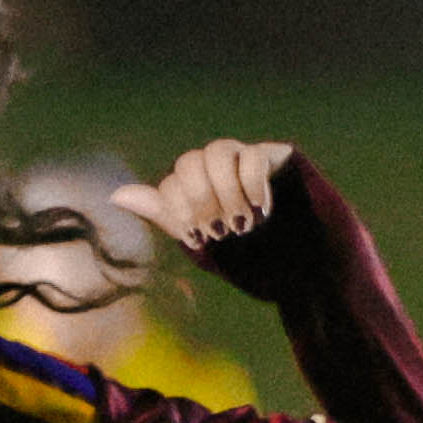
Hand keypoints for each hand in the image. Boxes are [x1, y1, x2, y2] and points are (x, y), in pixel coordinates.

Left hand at [123, 138, 295, 255]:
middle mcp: (218, 170)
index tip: (199, 239)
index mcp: (197, 191)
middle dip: (199, 200)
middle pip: (189, 161)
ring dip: (224, 192)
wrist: (306, 271)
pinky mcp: (277, 157)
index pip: (171, 184)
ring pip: (217, 151)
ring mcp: (247, 159)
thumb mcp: (204, 245)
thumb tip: (115, 195)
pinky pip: (254, 155)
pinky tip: (263, 210)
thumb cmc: (253, 261)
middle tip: (221, 232)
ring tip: (243, 224)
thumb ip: (167, 217)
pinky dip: (252, 184)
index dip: (179, 209)